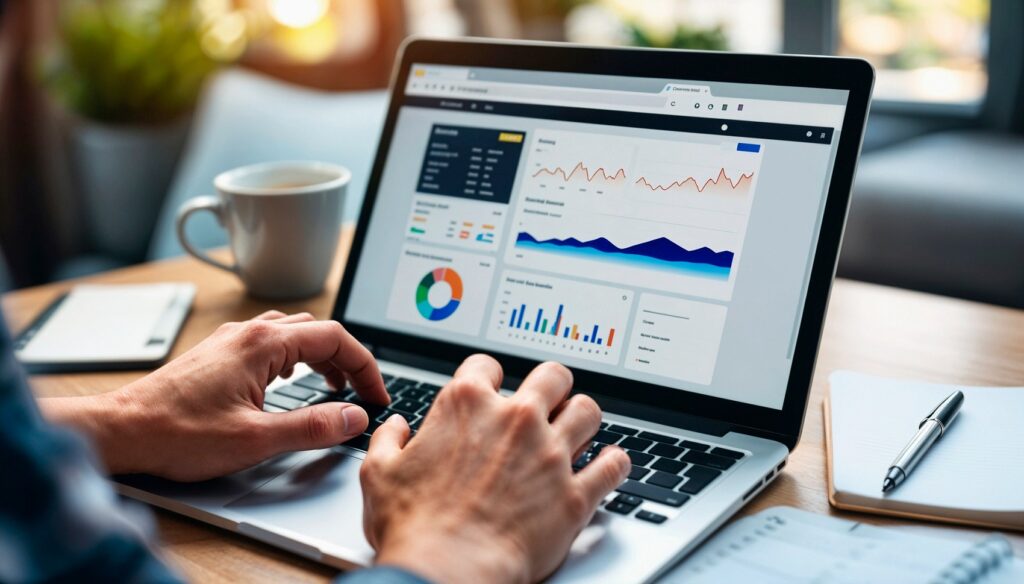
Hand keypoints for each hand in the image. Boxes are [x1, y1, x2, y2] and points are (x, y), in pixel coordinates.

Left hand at [39, 311, 388, 480]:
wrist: (123, 430)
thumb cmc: (177, 433)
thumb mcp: (256, 439)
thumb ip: (313, 427)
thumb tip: (353, 418)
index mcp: (264, 344)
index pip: (336, 338)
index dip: (366, 366)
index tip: (376, 394)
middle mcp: (249, 333)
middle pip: (317, 331)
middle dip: (347, 360)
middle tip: (360, 393)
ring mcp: (231, 340)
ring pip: (293, 334)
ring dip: (321, 357)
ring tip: (334, 387)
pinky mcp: (218, 354)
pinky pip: (270, 343)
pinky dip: (295, 359)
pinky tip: (290, 382)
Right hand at [360, 354, 630, 583]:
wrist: (446, 571)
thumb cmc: (414, 527)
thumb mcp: (379, 473)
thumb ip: (388, 440)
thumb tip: (396, 427)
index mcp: (466, 407)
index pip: (486, 365)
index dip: (487, 376)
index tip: (490, 388)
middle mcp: (514, 420)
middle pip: (552, 375)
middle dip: (551, 385)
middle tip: (548, 399)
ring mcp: (550, 455)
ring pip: (589, 411)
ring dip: (584, 418)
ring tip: (578, 429)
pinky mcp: (575, 494)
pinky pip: (613, 466)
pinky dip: (614, 463)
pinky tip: (610, 464)